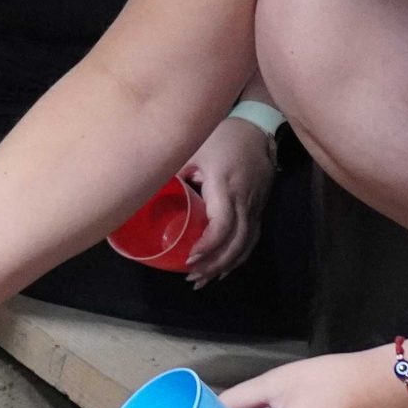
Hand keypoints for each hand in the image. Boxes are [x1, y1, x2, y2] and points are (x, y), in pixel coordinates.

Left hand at [177, 115, 276, 289]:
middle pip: (235, 242)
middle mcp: (243, 201)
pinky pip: (252, 239)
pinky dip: (238, 257)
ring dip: (225, 265)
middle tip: (192, 276)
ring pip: (245, 245)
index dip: (208, 245)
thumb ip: (175, 171)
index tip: (190, 258)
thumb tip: (148, 189)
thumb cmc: (222, 137)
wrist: (258, 128)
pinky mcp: (259, 209)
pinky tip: (224, 269)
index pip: (222, 224)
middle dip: (214, 264)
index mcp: (224, 186)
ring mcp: (254, 207)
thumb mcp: (194, 149)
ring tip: (204, 279)